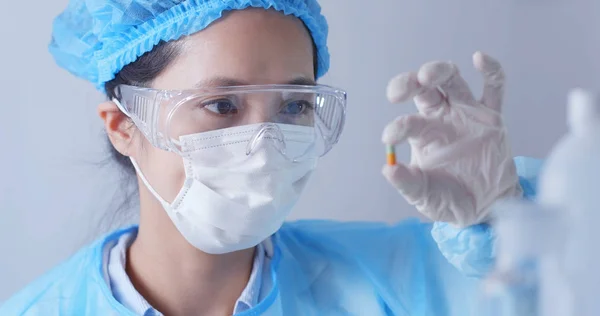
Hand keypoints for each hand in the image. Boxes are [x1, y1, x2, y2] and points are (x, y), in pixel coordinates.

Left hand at [382, 51, 521, 226]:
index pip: (407, 122)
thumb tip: (388, 170)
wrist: (487, 207)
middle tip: (398, 92)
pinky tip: (479, 58)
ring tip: (428, 75)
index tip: (389, 138)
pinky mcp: (492, 117)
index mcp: (423, 135)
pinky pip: (493, 87)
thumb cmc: (450, 198)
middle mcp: (442, 118)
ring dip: (439, 71)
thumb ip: (408, 183)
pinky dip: (489, 70)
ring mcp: (467, 114)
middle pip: (423, 89)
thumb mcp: (424, 196)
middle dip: (408, 83)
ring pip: (451, 81)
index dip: (397, 127)